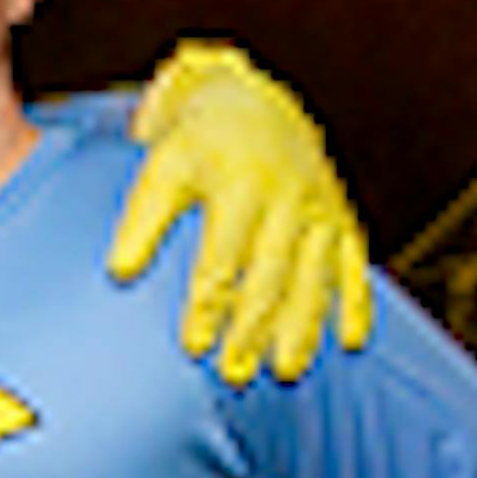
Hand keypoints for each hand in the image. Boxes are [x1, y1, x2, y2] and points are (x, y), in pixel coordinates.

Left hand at [109, 39, 374, 384]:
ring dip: (302, 328)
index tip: (193, 347)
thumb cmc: (196, 144)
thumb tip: (119, 271)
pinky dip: (357, 304)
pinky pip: (354, 264)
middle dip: (254, 328)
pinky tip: (351, 342)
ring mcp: (320, 207)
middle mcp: (288, 196)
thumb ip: (142, 219)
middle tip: (234, 375)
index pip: (223, 257)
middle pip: (271, 275)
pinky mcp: (342, 216)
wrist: (251, 101)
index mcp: (240, 184)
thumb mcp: (162, 168)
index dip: (208, 304)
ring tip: (285, 372)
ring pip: (314, 277)